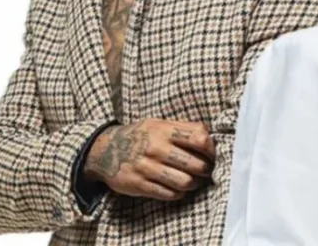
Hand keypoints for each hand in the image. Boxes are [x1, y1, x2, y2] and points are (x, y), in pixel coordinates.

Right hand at [83, 119, 214, 200]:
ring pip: (185, 182)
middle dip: (206, 170)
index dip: (211, 149)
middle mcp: (156, 148)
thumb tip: (209, 134)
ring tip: (193, 181)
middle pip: (196, 164)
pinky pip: (169, 194)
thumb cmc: (140, 136)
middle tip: (205, 171)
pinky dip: (178, 193)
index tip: (211, 154)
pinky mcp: (139, 185)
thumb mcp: (159, 124)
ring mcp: (147, 168)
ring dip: (194, 184)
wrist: (106, 150)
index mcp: (164, 130)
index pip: (200, 139)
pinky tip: (177, 188)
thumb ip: (183, 127)